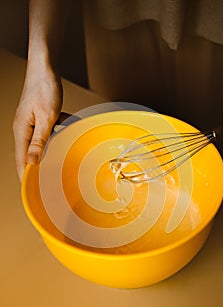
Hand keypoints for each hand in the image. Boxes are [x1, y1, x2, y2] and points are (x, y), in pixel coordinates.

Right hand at [13, 64, 62, 180]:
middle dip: (38, 166)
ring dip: (51, 148)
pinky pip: (47, 130)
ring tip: (61, 158)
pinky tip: (68, 128)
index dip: (25, 176)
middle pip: (30, 153)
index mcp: (21, 130)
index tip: (31, 191)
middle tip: (49, 180)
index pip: (20, 159)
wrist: (45, 67)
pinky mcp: (38, 117)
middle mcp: (24, 128)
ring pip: (41, 142)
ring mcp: (31, 122)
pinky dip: (57, 132)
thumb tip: (32, 162)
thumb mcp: (46, 117)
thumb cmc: (44, 88)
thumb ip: (40, 141)